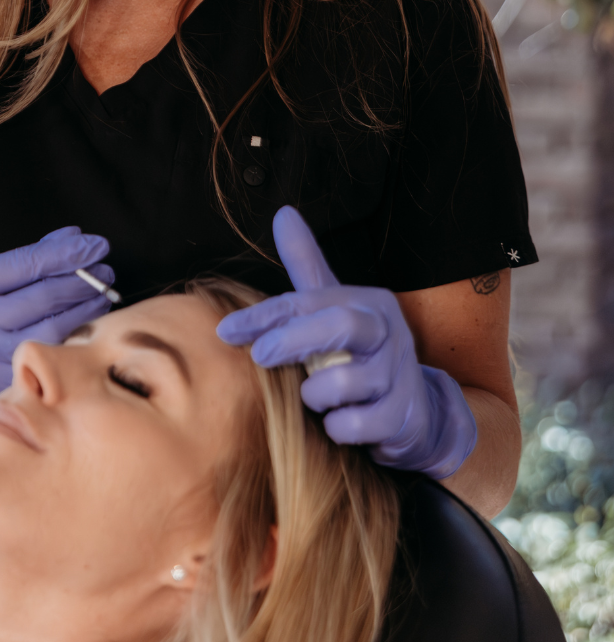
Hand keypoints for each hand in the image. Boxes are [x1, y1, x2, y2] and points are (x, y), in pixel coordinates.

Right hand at [0, 227, 114, 444]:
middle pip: (43, 297)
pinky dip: (70, 342)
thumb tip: (69, 238)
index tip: (95, 244)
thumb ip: (17, 261)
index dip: (66, 253)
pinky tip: (86, 330)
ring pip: (51, 330)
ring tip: (102, 296)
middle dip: (82, 281)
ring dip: (85, 311)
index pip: (26, 264)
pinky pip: (46, 360)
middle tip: (105, 271)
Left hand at [216, 206, 476, 478]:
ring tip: (316, 397)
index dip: (264, 316)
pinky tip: (339, 423)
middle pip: (339, 324)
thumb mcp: (333, 308)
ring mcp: (399, 376)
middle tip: (260, 357)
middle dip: (293, 340)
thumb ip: (306, 265)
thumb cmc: (357, 353)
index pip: (309, 300)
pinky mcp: (403, 418)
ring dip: (315, 395)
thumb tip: (284, 213)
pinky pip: (354, 425)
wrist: (415, 411)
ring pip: (342, 382)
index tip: (225, 331)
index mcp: (367, 303)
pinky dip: (337, 428)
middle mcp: (388, 333)